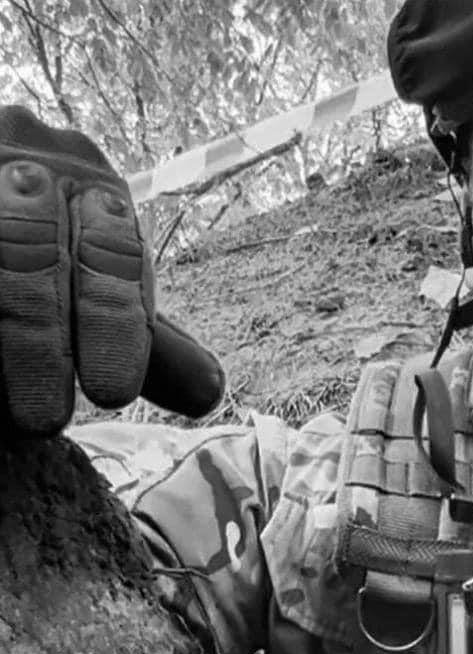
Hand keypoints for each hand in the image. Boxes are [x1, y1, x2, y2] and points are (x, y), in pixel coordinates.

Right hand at [0, 105, 223, 437]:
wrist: (0, 186)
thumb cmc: (54, 250)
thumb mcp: (105, 286)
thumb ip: (147, 339)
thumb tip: (209, 394)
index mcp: (99, 195)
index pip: (114, 259)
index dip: (113, 325)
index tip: (113, 395)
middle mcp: (35, 171)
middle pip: (32, 257)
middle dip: (39, 342)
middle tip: (44, 420)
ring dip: (1, 332)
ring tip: (10, 412)